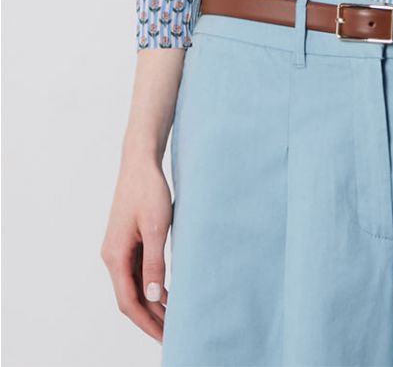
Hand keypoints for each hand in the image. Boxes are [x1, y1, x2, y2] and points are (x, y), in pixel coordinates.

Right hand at [100, 156, 171, 343]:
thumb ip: (154, 263)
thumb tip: (154, 297)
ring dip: (151, 304)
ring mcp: (118, 249)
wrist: (140, 162)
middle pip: (129, 298)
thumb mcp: (156, 227)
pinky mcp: (127, 242)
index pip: (129, 301)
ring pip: (133, 286)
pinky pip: (136, 273)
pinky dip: (150, 287)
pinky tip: (166, 294)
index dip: (146, 322)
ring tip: (171, 319)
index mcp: (115, 256)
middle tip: (172, 334)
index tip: (165, 337)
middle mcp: (112, 256)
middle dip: (149, 319)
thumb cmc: (149, 190)